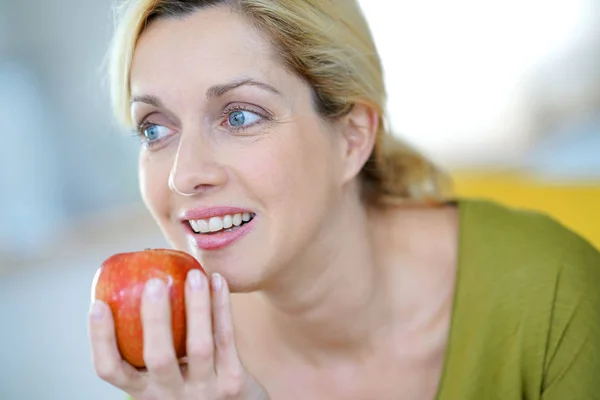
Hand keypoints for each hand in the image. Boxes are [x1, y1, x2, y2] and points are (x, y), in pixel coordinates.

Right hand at [88, 270, 269, 399]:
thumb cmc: (194, 382)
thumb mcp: (167, 375)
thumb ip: (152, 343)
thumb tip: (129, 287)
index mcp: (145, 391)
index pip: (111, 370)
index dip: (101, 339)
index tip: (97, 305)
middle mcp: (171, 396)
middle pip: (157, 358)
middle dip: (154, 319)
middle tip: (153, 283)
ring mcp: (204, 391)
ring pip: (199, 346)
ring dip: (196, 307)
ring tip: (194, 275)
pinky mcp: (233, 383)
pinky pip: (226, 337)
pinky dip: (221, 307)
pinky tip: (218, 280)